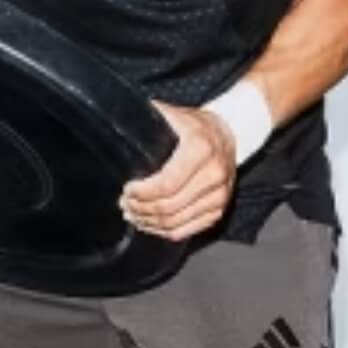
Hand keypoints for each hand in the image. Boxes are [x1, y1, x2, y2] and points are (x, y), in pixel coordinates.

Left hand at [120, 102, 236, 241]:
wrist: (228, 133)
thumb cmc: (196, 126)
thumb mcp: (173, 115)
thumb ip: (149, 120)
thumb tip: (120, 124)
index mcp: (200, 149)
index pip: (166, 184)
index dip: (141, 193)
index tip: (127, 190)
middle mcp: (214, 174)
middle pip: (168, 206)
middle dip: (140, 208)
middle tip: (125, 204)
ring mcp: (219, 195)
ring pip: (175, 222)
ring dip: (149, 222)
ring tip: (134, 215)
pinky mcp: (219, 209)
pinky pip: (187, 230)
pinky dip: (165, 231)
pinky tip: (150, 224)